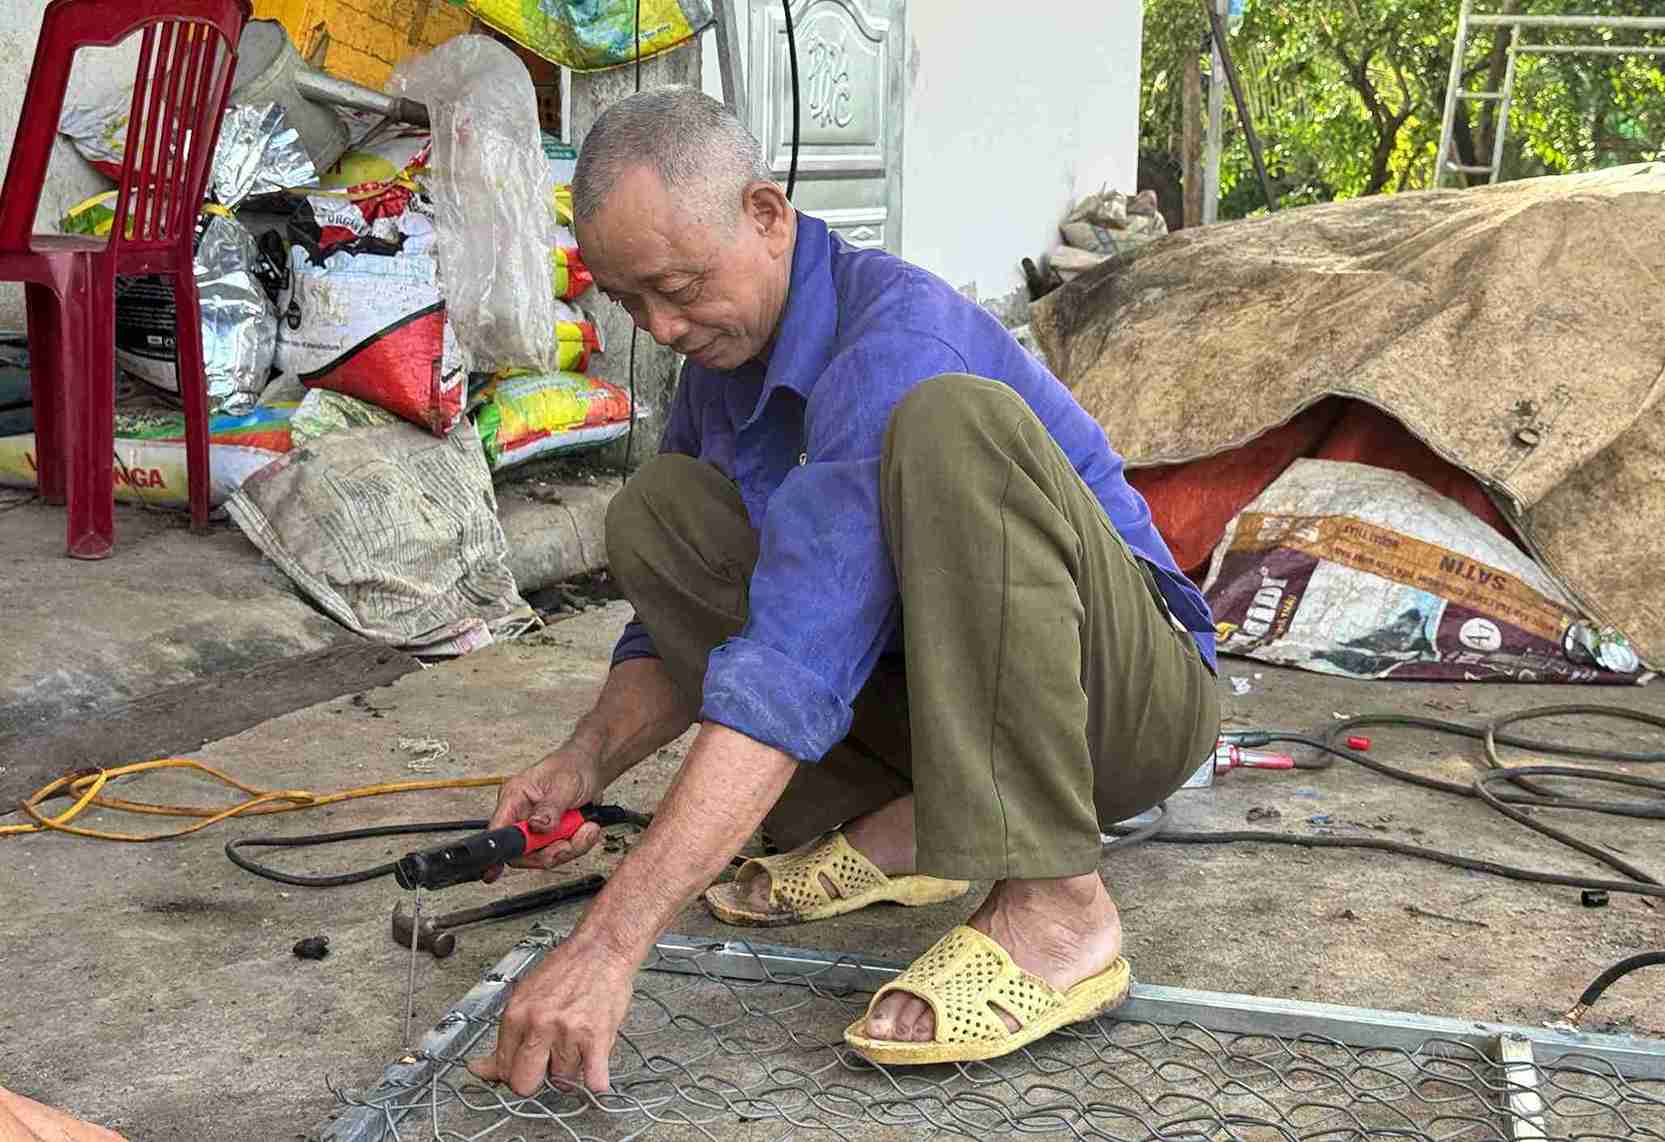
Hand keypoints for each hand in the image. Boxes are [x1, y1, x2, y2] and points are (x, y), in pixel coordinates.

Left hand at [466, 934, 637, 1094]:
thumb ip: (505, 1037)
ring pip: (563, 1081)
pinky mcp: (596, 1037)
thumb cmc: (566, 969)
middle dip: (537, 1080)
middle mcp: (539, 1025)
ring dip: (570, 1069)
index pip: (503, 1069)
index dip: (515, 1072)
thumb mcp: (524, 997)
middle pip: (524, 1084)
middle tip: (547, 1065)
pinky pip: (594, 1080)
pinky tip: (595, 1069)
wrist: (601, 948)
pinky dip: (596, 1081)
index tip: (524, 1068)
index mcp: (516, 1015)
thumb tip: (480, 1068)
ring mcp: (568, 1033)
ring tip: (576, 1046)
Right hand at [483, 745, 602, 882]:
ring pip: (544, 855)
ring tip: (586, 827)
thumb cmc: (573, 766)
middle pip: (523, 852)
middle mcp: (522, 815)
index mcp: (514, 797)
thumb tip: (536, 827)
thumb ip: (550, 808)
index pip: (499, 830)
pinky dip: (578, 845)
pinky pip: (560, 852)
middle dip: (550, 852)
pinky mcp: (552, 836)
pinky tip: (587, 828)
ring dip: (570, 847)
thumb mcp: (564, 785)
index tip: (502, 867)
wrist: (592, 768)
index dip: (500, 851)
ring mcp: (537, 828)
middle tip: (568, 842)